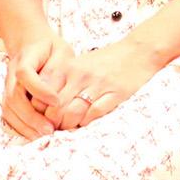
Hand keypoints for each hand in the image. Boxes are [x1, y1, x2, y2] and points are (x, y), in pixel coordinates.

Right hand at [2, 34, 68, 140]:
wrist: (31, 45)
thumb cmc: (50, 50)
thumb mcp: (60, 51)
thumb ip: (60, 66)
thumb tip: (59, 89)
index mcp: (24, 58)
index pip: (25, 74)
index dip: (39, 89)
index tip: (57, 102)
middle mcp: (11, 74)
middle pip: (14, 97)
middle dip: (32, 116)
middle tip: (50, 129)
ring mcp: (7, 87)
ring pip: (8, 109)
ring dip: (25, 125)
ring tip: (44, 135)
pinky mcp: (7, 98)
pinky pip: (8, 116)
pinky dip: (20, 127)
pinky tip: (35, 135)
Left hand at [38, 38, 163, 130]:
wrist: (138, 51)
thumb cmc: (107, 60)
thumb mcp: (80, 63)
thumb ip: (62, 80)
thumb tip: (44, 104)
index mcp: (69, 67)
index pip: (43, 95)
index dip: (41, 111)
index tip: (45, 117)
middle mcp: (81, 76)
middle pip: (56, 108)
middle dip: (54, 123)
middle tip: (56, 128)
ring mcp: (98, 85)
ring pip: (73, 113)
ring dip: (69, 125)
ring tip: (70, 128)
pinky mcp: (115, 94)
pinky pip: (94, 114)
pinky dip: (87, 122)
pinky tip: (86, 122)